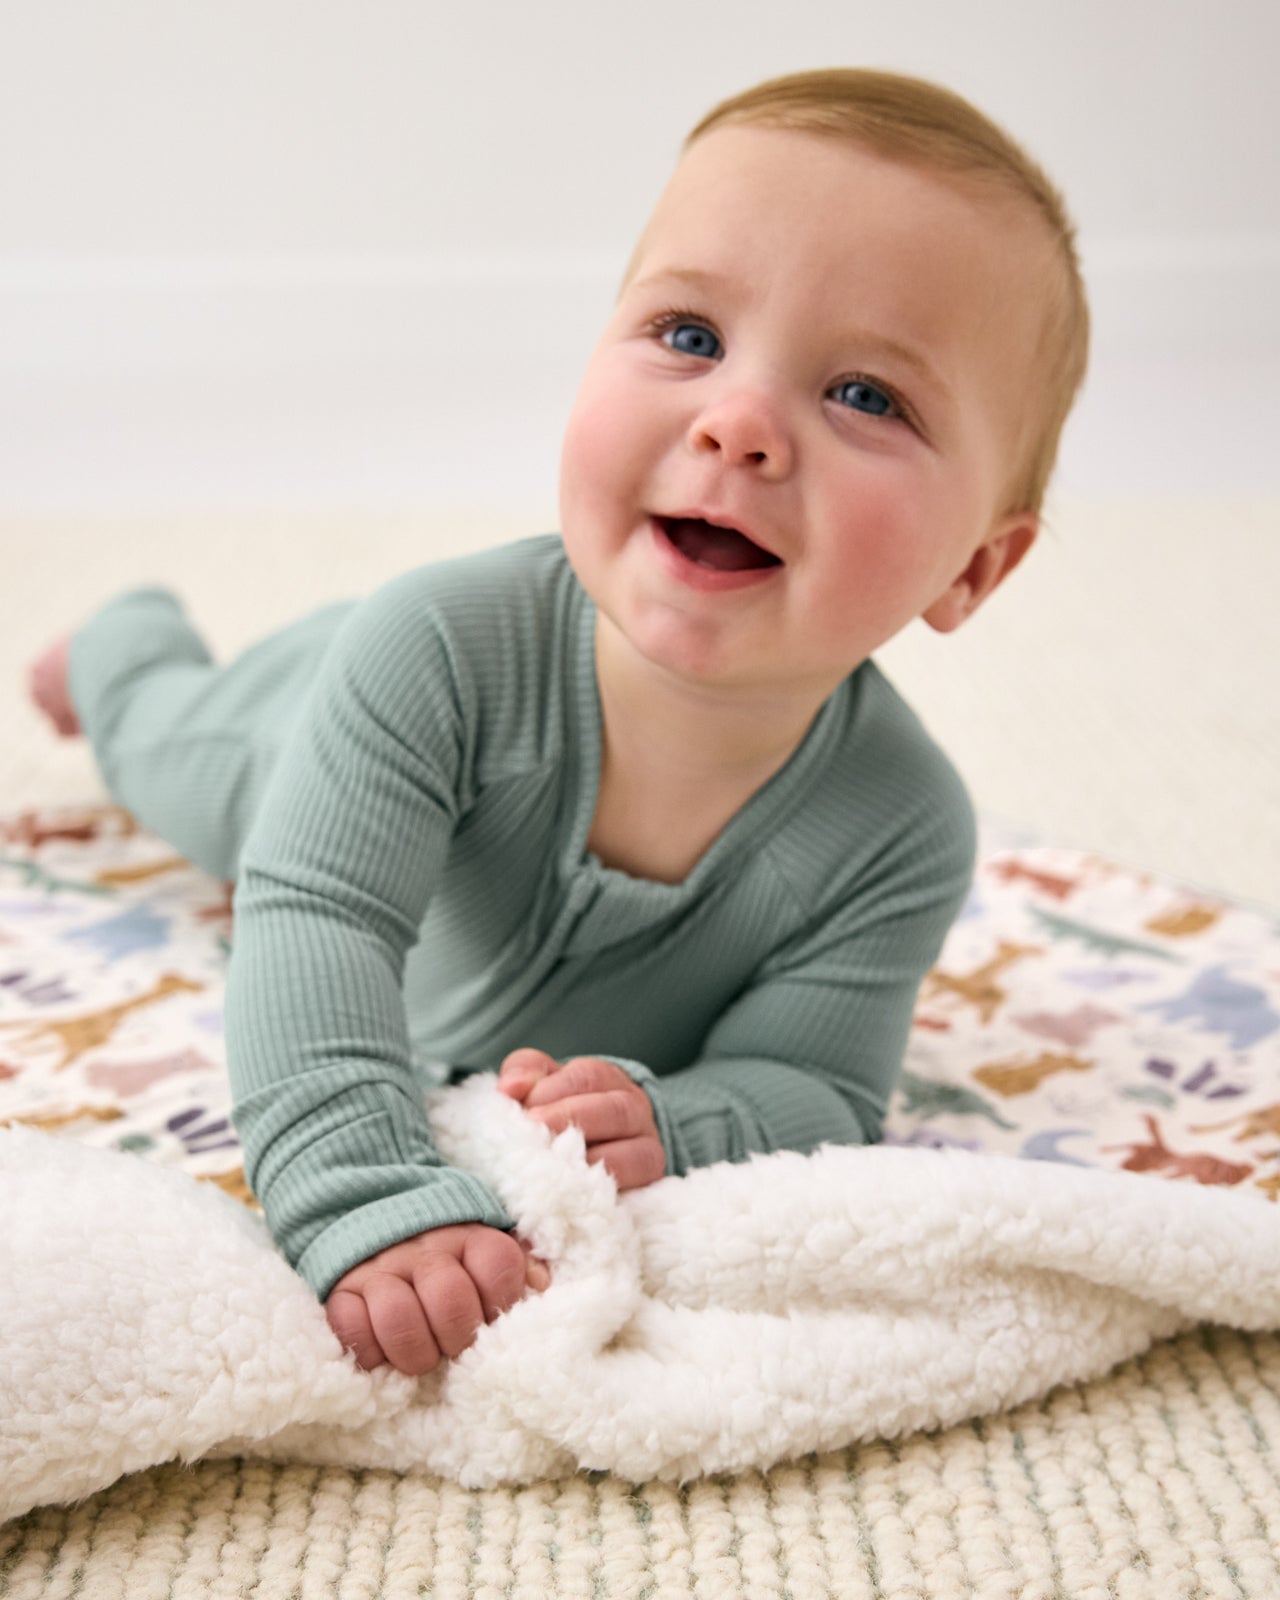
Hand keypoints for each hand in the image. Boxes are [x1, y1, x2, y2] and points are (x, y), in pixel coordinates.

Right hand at [325, 1222, 549, 1375]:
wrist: (375, 1222)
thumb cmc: (448, 1262)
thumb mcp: (487, 1257)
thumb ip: (519, 1270)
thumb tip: (542, 1285)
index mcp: (470, 1238)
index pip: (498, 1266)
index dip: (500, 1304)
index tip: (492, 1321)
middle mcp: (425, 1249)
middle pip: (449, 1299)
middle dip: (457, 1338)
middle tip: (453, 1347)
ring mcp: (380, 1268)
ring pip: (399, 1316)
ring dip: (414, 1352)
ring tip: (420, 1356)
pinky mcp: (341, 1291)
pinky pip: (352, 1328)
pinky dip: (370, 1351)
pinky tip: (383, 1351)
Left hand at [498, 1049, 666, 1190]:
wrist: (588, 1148)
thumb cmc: (556, 1110)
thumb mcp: (539, 1084)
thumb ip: (524, 1073)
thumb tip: (509, 1087)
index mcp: (608, 1080)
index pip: (588, 1077)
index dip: (555, 1090)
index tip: (524, 1110)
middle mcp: (636, 1111)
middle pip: (616, 1111)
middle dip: (572, 1121)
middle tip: (534, 1132)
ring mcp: (647, 1151)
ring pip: (637, 1155)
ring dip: (593, 1164)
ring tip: (553, 1170)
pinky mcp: (648, 1189)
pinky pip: (640, 1194)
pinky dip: (607, 1198)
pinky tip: (573, 1200)